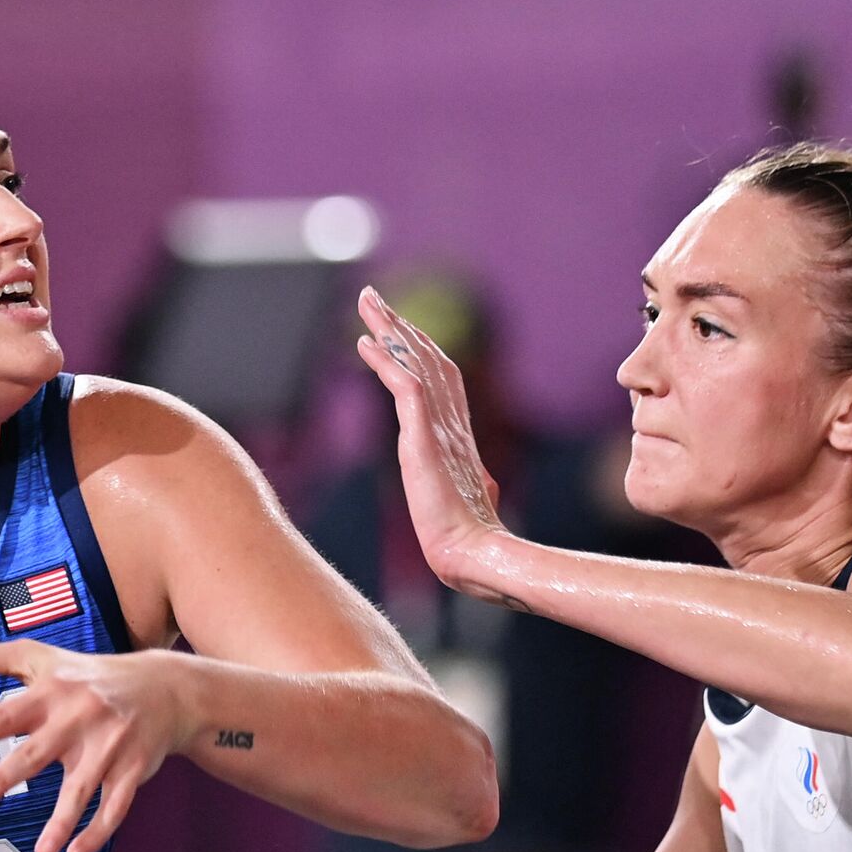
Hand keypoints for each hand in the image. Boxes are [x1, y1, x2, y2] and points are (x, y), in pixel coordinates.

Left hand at [0, 642, 193, 851]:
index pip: (7, 713)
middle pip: (37, 752)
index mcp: (51, 691)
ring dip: (62, 822)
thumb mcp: (40, 658)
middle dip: (6, 777)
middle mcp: (79, 718)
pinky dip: (97, 832)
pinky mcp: (132, 769)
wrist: (167, 688)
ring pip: (82, 789)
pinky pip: (115, 807)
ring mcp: (109, 746)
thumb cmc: (88, 675)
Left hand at [356, 286, 506, 587]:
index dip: (419, 347)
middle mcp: (452, 420)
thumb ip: (476, 480)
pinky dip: (386, 362)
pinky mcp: (425, 438)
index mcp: (460, 432)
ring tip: (366, 303)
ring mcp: (439, 426)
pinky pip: (406, 386)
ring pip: (415, 362)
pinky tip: (367, 344)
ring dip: (389, 329)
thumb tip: (485, 484)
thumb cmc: (472, 535)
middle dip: (400, 324)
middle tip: (373, 297)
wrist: (471, 554)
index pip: (441, 375)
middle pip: (427, 357)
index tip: (395, 327)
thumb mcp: (476, 497)